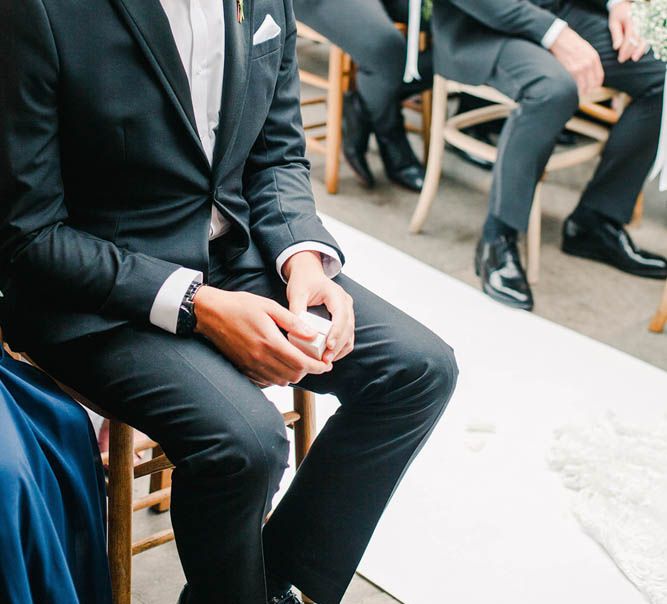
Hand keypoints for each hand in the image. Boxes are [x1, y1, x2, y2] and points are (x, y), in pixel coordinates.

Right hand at [193, 285, 331, 386]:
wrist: (210, 313)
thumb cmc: (239, 306)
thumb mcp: (269, 307)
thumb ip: (293, 322)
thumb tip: (313, 334)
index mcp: (270, 341)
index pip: (301, 363)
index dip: (317, 367)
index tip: (326, 366)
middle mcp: (261, 358)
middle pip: (293, 375)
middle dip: (307, 371)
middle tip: (313, 361)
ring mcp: (251, 366)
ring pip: (280, 381)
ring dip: (293, 375)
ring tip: (298, 362)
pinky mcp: (243, 369)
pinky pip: (266, 382)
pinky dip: (278, 377)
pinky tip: (280, 365)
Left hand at [283, 251, 354, 363]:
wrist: (308, 273)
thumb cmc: (303, 281)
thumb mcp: (297, 293)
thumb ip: (297, 311)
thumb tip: (298, 331)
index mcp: (336, 294)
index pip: (341, 315)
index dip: (337, 332)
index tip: (328, 346)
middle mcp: (345, 303)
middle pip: (348, 328)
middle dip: (338, 346)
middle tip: (325, 359)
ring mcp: (347, 311)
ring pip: (350, 335)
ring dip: (340, 349)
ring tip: (326, 360)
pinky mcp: (344, 319)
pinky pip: (347, 336)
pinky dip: (340, 347)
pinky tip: (328, 355)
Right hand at [550, 26, 603, 97]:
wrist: (561, 39)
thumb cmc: (572, 43)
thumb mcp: (587, 50)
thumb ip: (590, 61)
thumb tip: (591, 73)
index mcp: (594, 58)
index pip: (599, 77)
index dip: (597, 85)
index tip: (593, 88)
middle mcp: (588, 64)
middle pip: (592, 84)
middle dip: (589, 90)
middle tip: (585, 93)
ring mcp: (579, 68)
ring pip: (584, 87)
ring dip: (581, 92)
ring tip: (579, 94)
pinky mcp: (570, 71)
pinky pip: (574, 84)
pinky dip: (574, 89)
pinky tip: (572, 91)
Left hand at [609, 1, 646, 62]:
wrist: (626, 4)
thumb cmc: (618, 14)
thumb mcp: (614, 22)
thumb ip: (616, 34)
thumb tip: (616, 47)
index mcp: (632, 19)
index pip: (630, 37)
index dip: (625, 49)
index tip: (620, 58)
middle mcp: (641, 21)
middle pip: (638, 39)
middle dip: (631, 51)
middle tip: (623, 60)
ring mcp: (646, 23)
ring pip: (646, 38)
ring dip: (640, 50)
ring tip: (634, 58)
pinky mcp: (648, 26)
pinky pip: (649, 37)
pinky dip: (645, 45)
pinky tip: (640, 52)